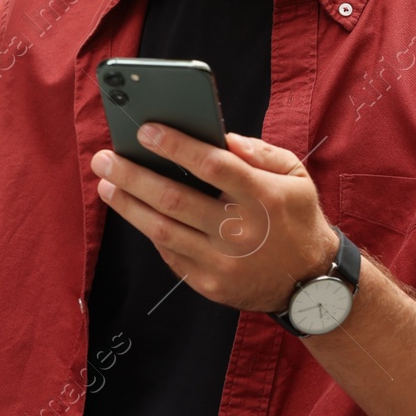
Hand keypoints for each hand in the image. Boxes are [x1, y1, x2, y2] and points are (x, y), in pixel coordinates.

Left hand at [91, 127, 337, 313]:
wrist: (310, 285)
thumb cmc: (296, 219)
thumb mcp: (295, 177)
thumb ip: (259, 152)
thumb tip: (218, 136)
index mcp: (263, 197)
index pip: (212, 165)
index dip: (175, 146)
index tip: (145, 130)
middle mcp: (240, 230)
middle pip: (174, 199)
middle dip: (133, 175)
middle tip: (105, 158)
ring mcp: (222, 262)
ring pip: (162, 229)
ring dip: (128, 205)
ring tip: (106, 184)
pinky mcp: (209, 284)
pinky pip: (169, 253)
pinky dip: (149, 230)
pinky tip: (134, 212)